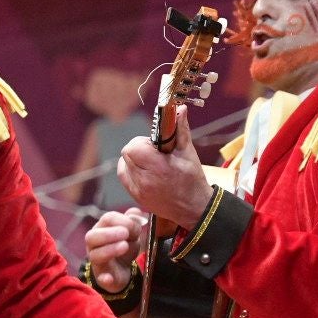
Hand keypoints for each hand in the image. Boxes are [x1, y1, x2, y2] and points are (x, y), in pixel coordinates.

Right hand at [84, 207, 147, 292]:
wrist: (121, 270)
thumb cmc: (124, 246)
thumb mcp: (131, 233)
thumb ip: (133, 221)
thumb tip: (136, 212)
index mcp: (102, 229)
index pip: (107, 219)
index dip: (120, 220)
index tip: (133, 226)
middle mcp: (95, 244)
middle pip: (92, 236)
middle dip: (109, 234)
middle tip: (125, 234)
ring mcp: (97, 260)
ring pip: (95, 255)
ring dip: (109, 250)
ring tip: (124, 246)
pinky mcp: (102, 276)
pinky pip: (100, 277)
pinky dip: (104, 278)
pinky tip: (109, 277)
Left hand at [117, 106, 213, 226]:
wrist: (194, 208)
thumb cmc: (193, 179)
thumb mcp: (189, 153)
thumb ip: (180, 130)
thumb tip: (180, 109)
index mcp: (158, 167)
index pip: (134, 147)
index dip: (142, 142)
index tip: (155, 145)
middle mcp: (144, 180)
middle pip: (126, 154)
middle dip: (138, 149)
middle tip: (154, 153)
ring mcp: (138, 190)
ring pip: (122, 164)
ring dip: (133, 160)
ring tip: (151, 163)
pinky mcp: (135, 196)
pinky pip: (124, 176)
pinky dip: (131, 171)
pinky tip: (146, 172)